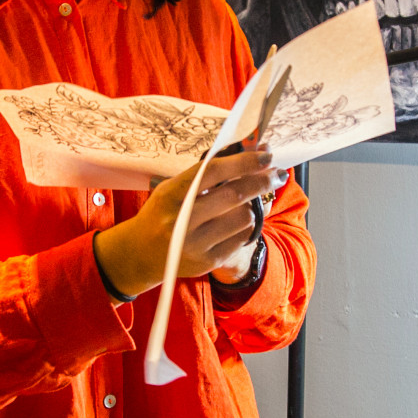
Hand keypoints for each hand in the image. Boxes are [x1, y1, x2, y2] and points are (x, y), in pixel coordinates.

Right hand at [93, 149, 288, 299]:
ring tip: (248, 200)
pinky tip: (239, 220)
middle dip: (261, 181)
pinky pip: (241, 238)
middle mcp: (181, 220)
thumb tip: (249, 156)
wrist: (140, 254)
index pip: (213, 172)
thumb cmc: (162, 213)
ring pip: (243, 217)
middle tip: (277, 173)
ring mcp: (195, 244)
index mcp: (171, 195)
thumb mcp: (173, 189)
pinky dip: (246, 225)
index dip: (243, 161)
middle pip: (233, 195)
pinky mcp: (207, 262)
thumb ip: (205, 176)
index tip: (265, 155)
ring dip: (252, 205)